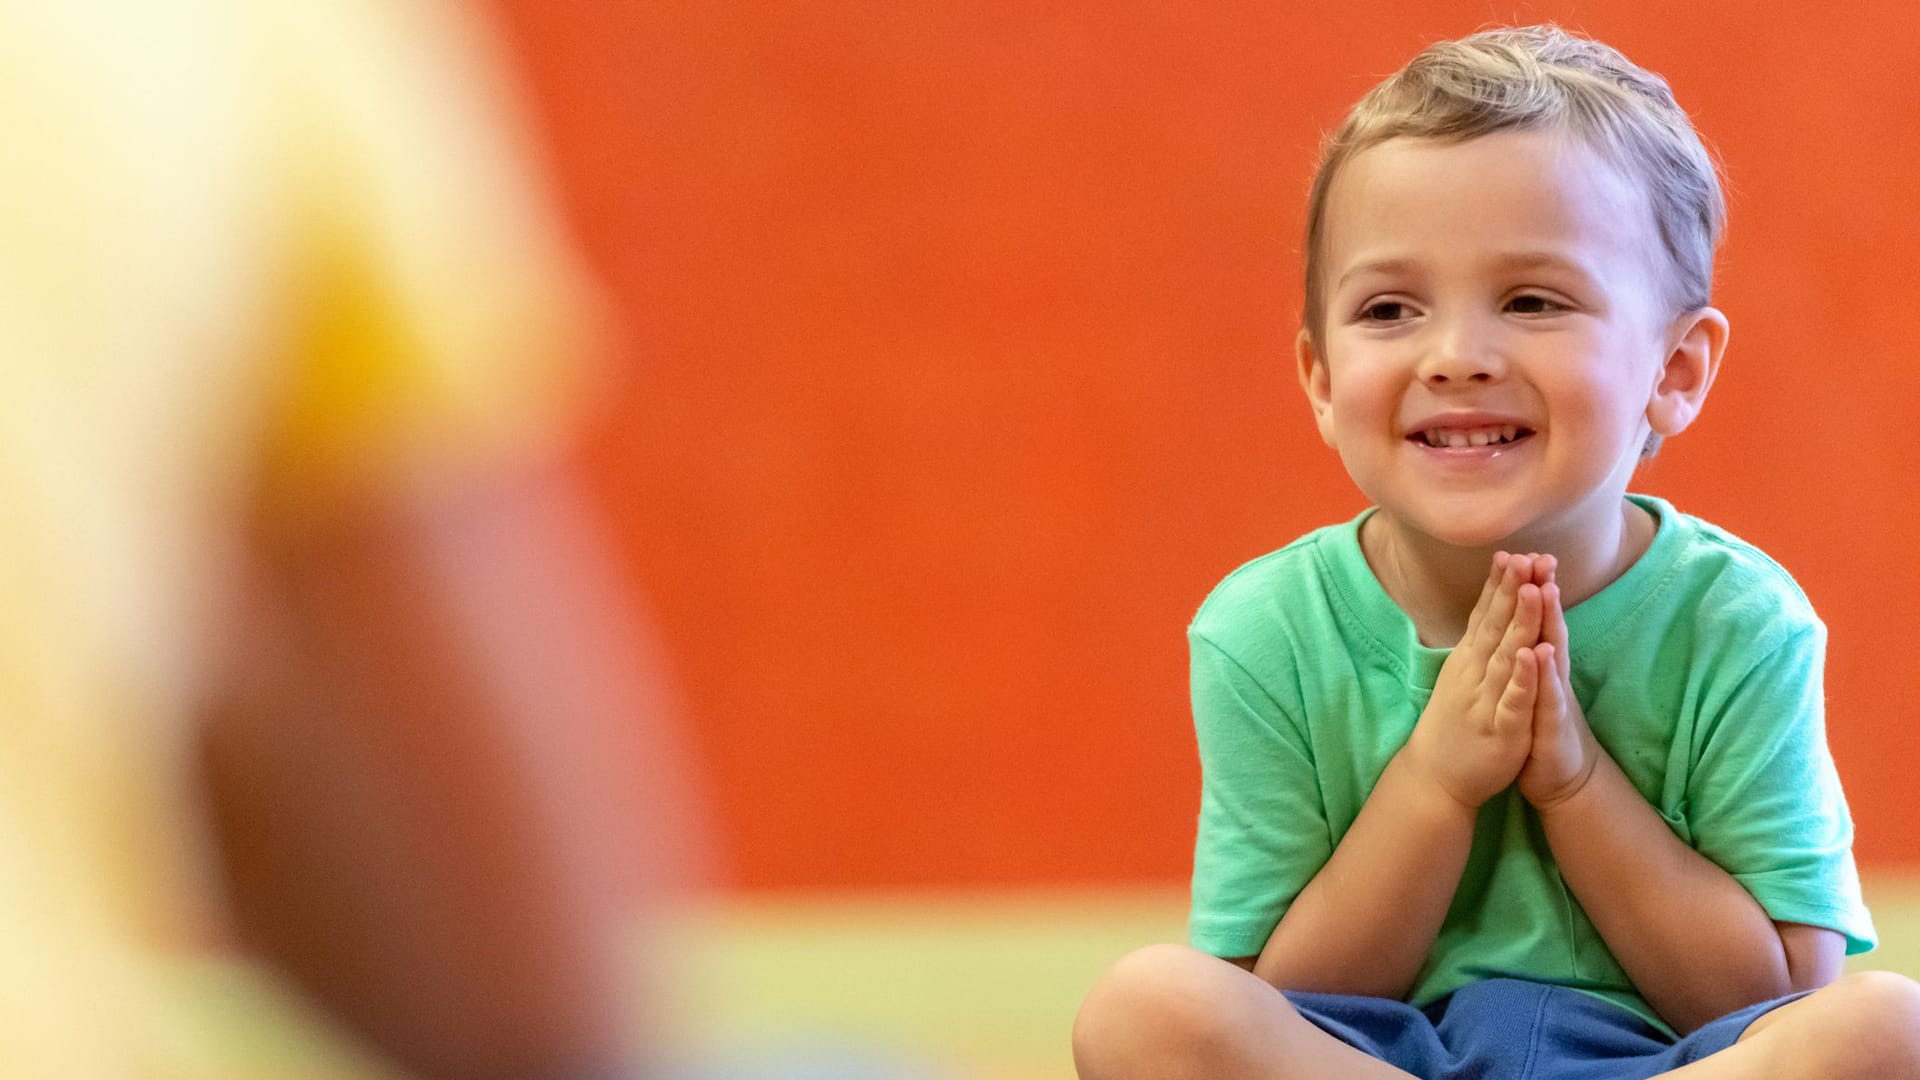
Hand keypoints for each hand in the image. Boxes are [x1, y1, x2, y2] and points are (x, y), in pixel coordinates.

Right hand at [1402, 552, 1543, 810]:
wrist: (1435, 777)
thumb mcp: (1462, 676)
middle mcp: (1475, 673)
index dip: (1500, 585)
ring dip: (1519, 622)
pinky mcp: (1501, 729)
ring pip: (1506, 655)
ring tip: (1531, 590)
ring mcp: (1487, 699)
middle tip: (1524, 556)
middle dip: (1512, 591)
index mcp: (1470, 660)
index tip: (1512, 552)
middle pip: (1497, 626)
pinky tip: (1529, 656)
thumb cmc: (1454, 723)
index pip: (1486, 615)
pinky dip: (1521, 677)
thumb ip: (1476, 644)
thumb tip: (1486, 609)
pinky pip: (1513, 700)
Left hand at [1516, 557, 1600, 808]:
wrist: (1560, 775)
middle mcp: (1550, 673)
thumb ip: (1528, 649)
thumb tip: (1522, 617)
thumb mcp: (1530, 683)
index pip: (1533, 619)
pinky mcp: (1552, 725)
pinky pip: (1547, 696)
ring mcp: (1554, 696)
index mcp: (1539, 662)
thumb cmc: (1540, 724)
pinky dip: (1544, 675)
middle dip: (1543, 592)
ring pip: (1552, 654)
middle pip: (1547, 626)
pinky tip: (1541, 653)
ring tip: (1546, 589)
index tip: (1521, 551)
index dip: (1528, 588)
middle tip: (1540, 556)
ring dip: (1549, 623)